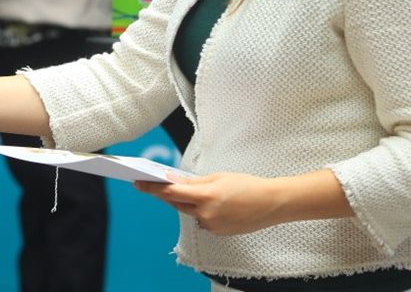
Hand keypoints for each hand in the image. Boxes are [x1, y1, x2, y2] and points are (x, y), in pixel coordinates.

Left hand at [134, 172, 283, 235]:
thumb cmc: (246, 185)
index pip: (171, 192)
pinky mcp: (218, 232)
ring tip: (182, 190)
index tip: (138, 182)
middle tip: (151, 183)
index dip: (152, 188)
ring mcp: (212, 226)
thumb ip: (193, 182)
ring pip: (189, 212)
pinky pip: (201, 219)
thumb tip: (172, 181)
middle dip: (165, 194)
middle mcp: (207, 214)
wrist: (272, 203)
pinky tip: (206, 202)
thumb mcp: (218, 177)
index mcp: (206, 196)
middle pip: (177, 203)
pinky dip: (199, 210)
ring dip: (184, 202)